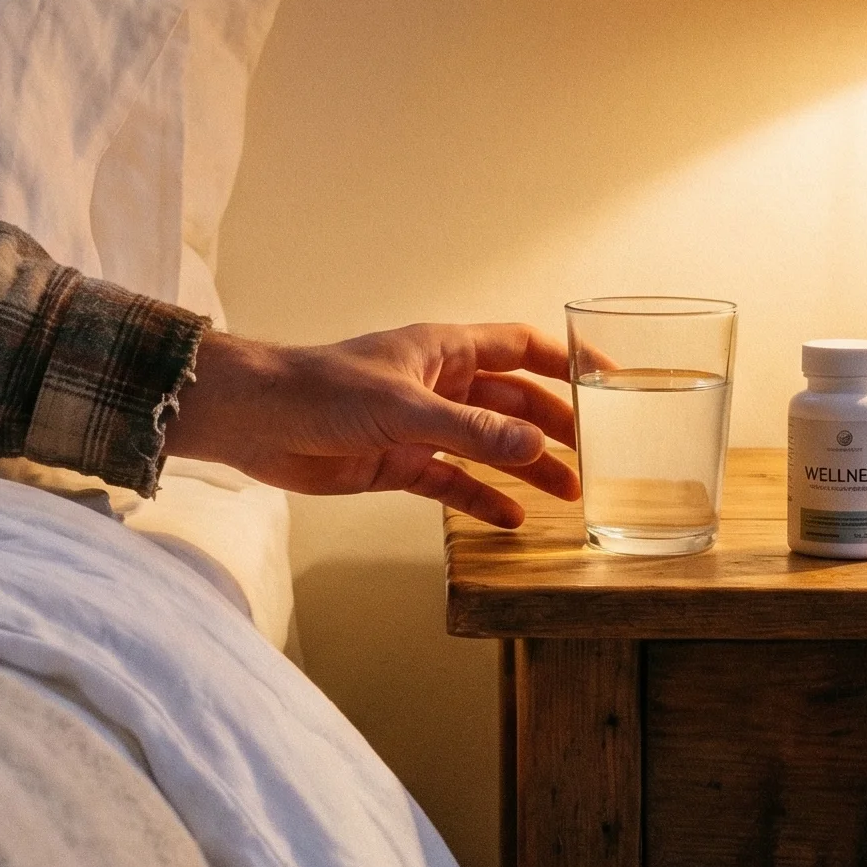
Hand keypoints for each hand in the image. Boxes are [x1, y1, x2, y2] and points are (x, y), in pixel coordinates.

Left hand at [166, 322, 579, 527]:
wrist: (256, 419)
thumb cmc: (322, 389)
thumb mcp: (405, 408)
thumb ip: (471, 432)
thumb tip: (537, 449)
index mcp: (445, 349)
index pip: (521, 346)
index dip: (566, 360)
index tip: (610, 377)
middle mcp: (439, 383)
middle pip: (513, 401)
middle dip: (554, 425)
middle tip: (597, 454)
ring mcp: (420, 424)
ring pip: (488, 445)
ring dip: (527, 467)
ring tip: (569, 494)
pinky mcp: (397, 462)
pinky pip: (452, 482)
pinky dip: (482, 498)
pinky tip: (512, 520)